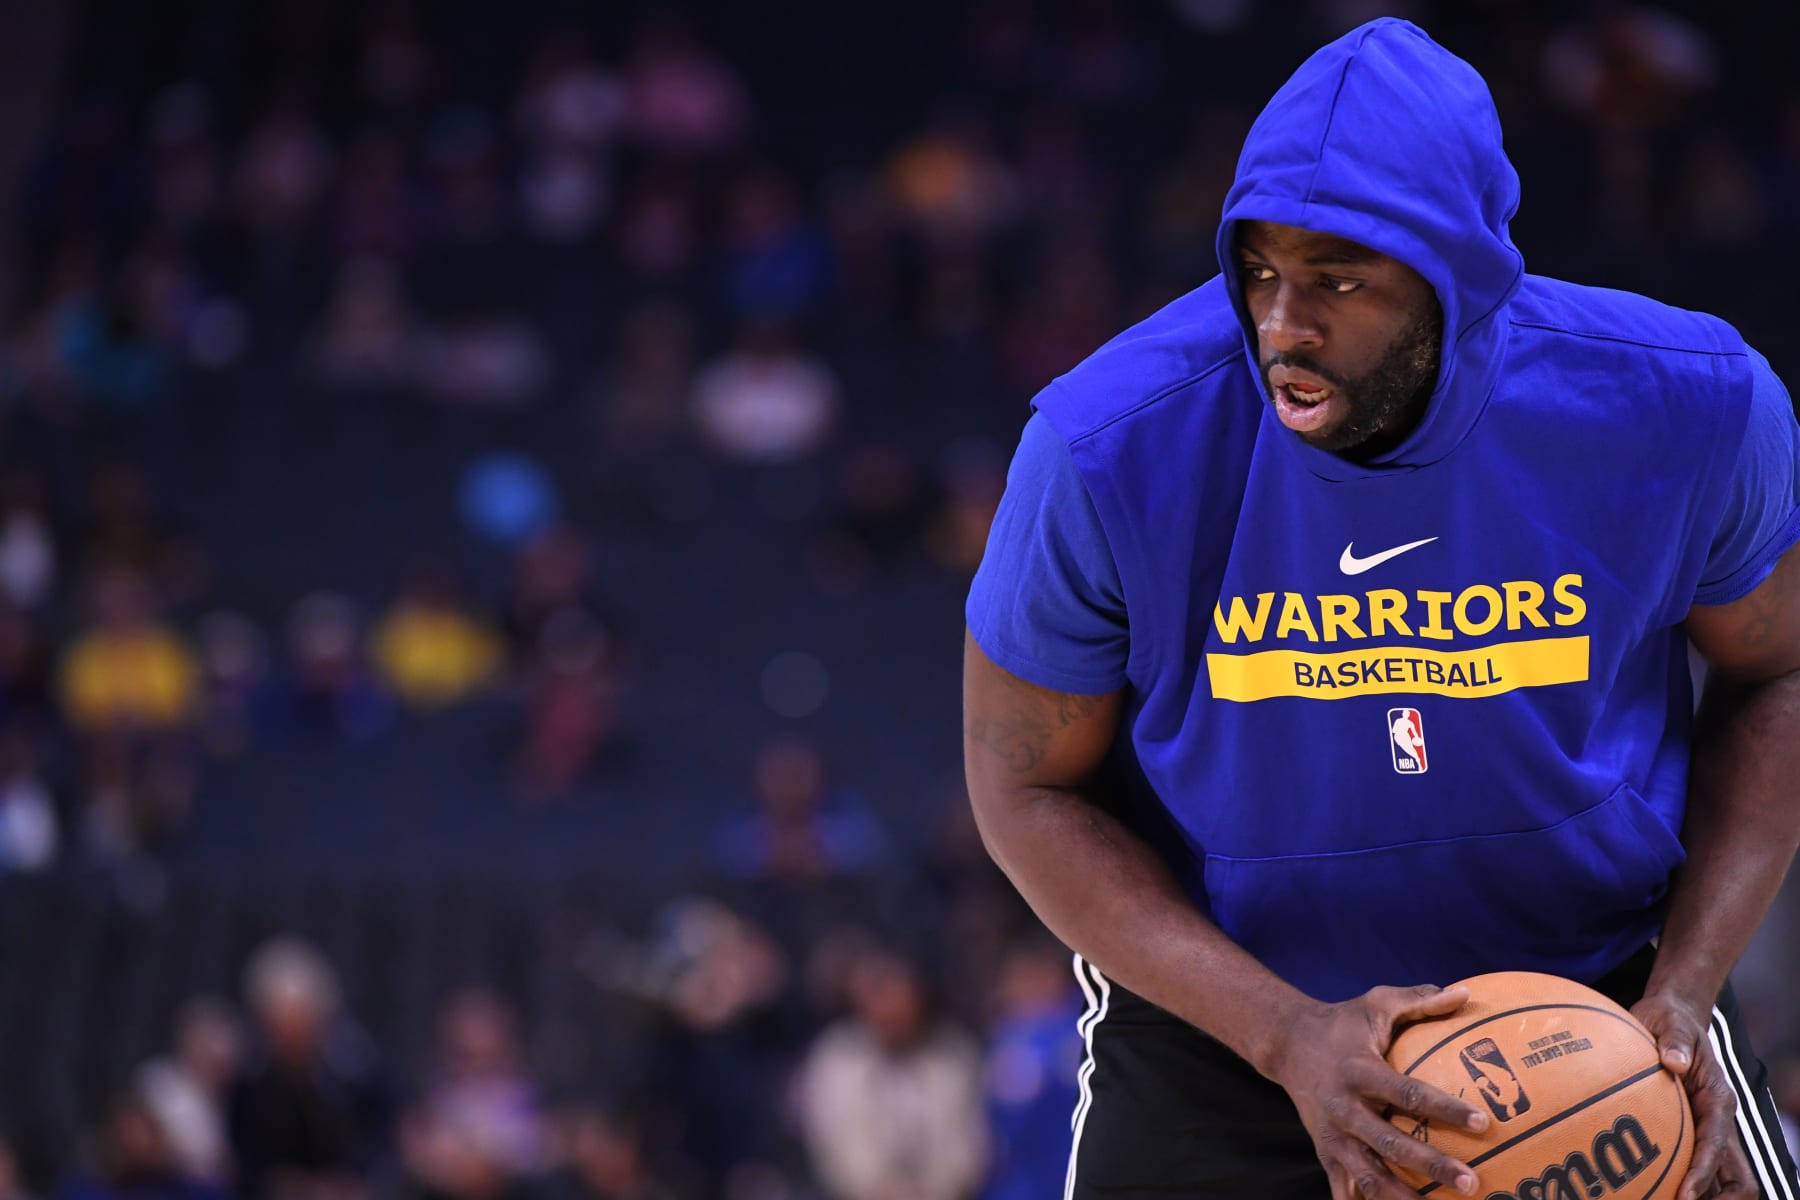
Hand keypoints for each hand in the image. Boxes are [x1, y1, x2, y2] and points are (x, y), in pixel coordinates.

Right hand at [1267, 984, 1491, 1198]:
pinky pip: (1344, 1189)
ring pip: (1369, 1176)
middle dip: (1432, 1166)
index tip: (1484, 1123)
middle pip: (1391, 1144)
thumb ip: (1418, 1000)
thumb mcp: (1375, 1004)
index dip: (1445, 1109)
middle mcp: (1344, 1108)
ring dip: (1403, 1198)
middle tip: (1472, 1182)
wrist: (1286, 1044)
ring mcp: (1333, 1136)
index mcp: (1359, 1071)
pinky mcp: (1325, 1152)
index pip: (1408, 1093)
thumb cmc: (1342, 1023)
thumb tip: (1465, 993)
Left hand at [1630, 991, 1756, 1199]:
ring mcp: (1709, 1130)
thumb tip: (1674, 1061)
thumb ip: (1673, 1039)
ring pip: (1722, 1179)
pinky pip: (1697, 1167)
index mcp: (1718, 1098)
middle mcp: (1719, 1121)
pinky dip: (1684, 1185)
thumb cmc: (1669, 1020)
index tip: (1684, 1196)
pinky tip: (1651, 1192)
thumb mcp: (1669, 1022)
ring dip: (1705, 1197)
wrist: (1673, 1017)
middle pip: (1738, 1177)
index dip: (1703, 1173)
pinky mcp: (1693, 1132)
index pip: (1717, 1145)